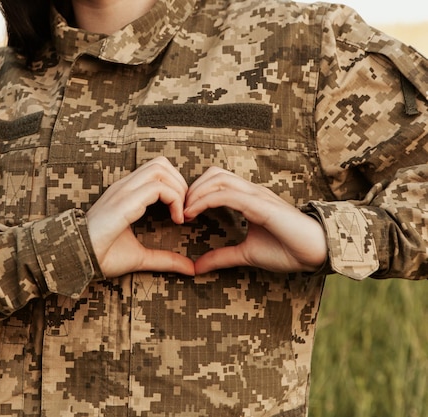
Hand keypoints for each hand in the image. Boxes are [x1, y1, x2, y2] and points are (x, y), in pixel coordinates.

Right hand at [86, 157, 194, 277]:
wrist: (78, 260)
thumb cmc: (102, 257)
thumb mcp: (141, 257)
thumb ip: (165, 259)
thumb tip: (190, 269)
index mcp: (125, 193)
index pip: (156, 170)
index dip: (176, 186)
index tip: (183, 214)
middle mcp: (124, 187)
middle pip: (161, 163)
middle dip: (181, 183)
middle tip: (187, 210)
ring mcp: (122, 191)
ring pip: (160, 169)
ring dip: (178, 189)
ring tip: (182, 214)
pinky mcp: (124, 202)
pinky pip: (157, 187)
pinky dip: (174, 200)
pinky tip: (176, 219)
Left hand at [184, 167, 326, 273]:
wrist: (317, 252)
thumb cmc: (288, 250)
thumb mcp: (246, 254)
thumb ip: (222, 257)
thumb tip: (196, 267)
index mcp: (249, 199)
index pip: (217, 181)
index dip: (196, 192)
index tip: (181, 214)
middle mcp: (252, 192)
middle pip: (214, 174)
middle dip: (192, 189)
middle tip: (178, 210)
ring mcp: (257, 196)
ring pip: (218, 180)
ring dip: (195, 193)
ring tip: (183, 213)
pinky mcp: (261, 205)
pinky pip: (228, 195)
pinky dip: (205, 201)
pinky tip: (192, 214)